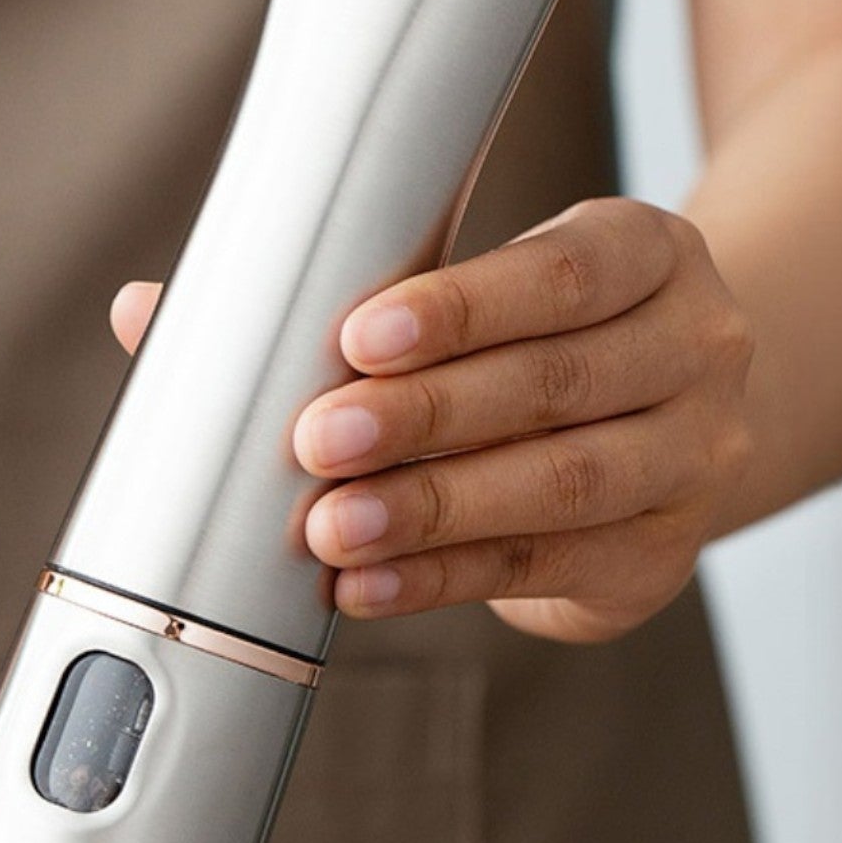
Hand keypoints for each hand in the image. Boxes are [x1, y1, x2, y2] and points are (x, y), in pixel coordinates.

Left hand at [111, 198, 752, 643]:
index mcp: (647, 254)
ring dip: (434, 512)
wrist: (673, 416)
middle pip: (557, 386)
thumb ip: (335, 293)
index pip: (565, 273)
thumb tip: (146, 313)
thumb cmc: (538, 337)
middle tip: (317, 440)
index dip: (463, 308)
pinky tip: (365, 587)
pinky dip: (444, 580)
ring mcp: (692, 461)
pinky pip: (543, 570)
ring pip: (562, 487)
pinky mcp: (656, 557)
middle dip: (428, 419)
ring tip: (331, 530)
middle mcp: (695, 350)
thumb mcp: (481, 291)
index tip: (357, 337)